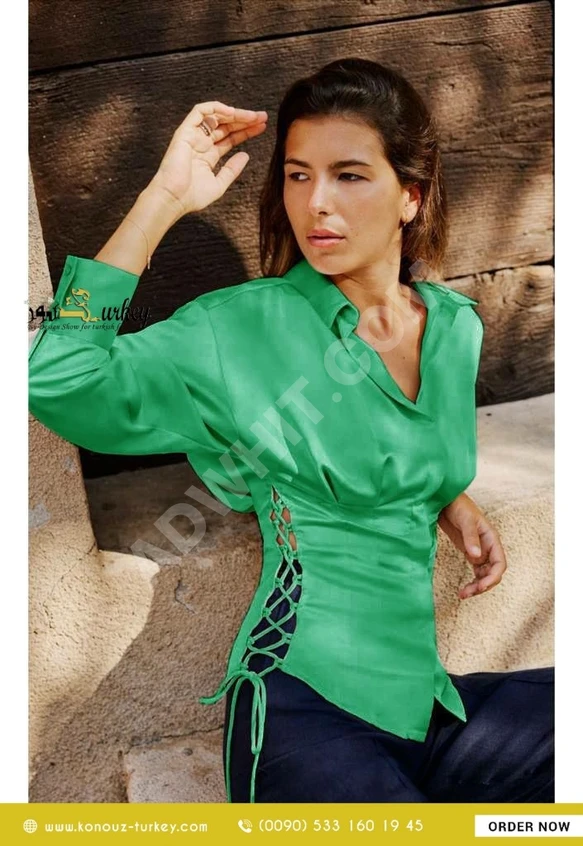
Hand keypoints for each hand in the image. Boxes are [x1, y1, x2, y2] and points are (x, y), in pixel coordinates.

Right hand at [147, 100, 267, 215]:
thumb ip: (232, 170)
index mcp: (208, 156)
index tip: (261, 127)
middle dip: (244, 120)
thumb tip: (245, 155)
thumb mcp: (219, 184)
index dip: (246, 132)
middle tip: (262, 116)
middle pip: (226, 126)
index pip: (230, 138)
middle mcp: (201, 143)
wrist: (174, 198)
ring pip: (216, 117)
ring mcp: (193, 136)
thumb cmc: (192, 197)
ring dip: (235, 114)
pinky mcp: (185, 131)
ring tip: (252, 115)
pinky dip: (215, 108)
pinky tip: (232, 112)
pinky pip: (199, 111)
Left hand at [437, 493, 506, 599]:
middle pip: (492, 573)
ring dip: (476, 586)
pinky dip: (472, 581)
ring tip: (463, 594)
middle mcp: (488, 547)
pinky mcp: (469, 552)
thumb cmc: (458, 506)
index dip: (493, 577)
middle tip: (467, 593)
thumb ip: (471, 537)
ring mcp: (479, 551)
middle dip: (483, 585)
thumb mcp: (465, 520)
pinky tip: (463, 589)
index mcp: (491, 539)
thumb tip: (476, 556)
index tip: (481, 586)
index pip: (500, 563)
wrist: (445, 500)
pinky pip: (476, 572)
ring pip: (484, 575)